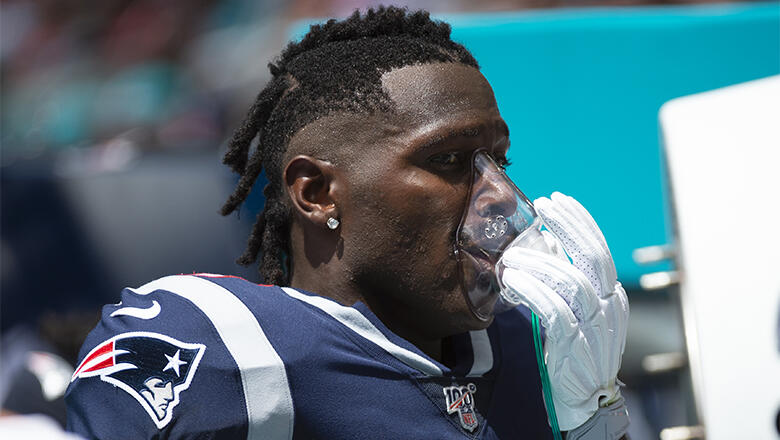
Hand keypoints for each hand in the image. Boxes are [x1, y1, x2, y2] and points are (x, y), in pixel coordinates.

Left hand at [499, 192, 628, 429]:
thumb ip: (567, 280)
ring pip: (573, 282)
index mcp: (613, 296)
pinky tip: (514, 281)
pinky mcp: (576, 344)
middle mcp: (612, 307)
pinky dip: (533, 290)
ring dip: (540, 263)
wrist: (584, 399)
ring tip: (513, 256)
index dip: (579, 222)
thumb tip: (545, 243)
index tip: (557, 200)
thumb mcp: (578, 311)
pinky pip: (555, 310)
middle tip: (542, 207)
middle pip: (594, 258)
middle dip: (568, 226)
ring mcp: (596, 326)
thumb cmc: (574, 350)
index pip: (600, 250)